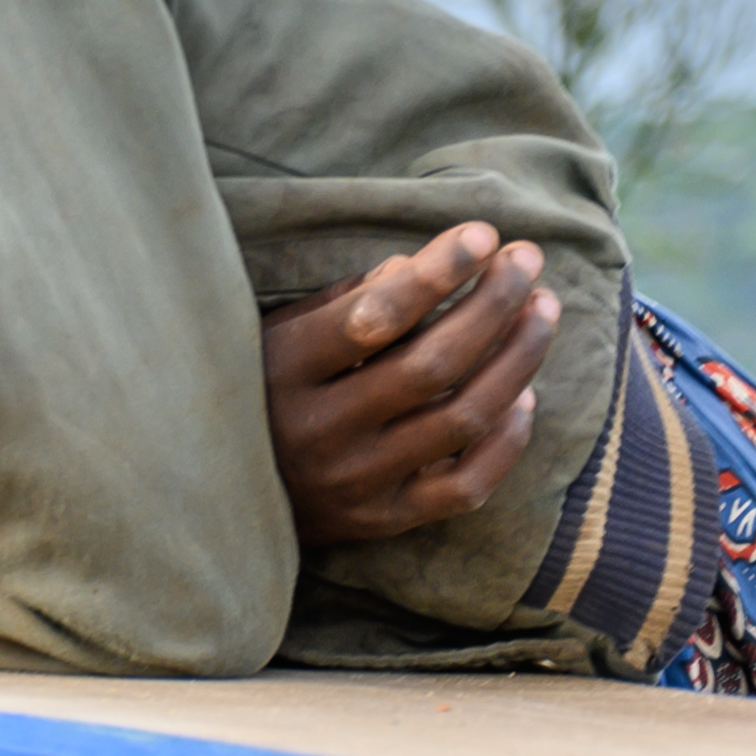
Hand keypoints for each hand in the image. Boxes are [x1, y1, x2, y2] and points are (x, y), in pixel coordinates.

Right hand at [268, 224, 558, 542]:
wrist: (214, 503)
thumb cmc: (256, 396)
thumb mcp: (276, 336)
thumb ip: (344, 301)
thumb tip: (419, 266)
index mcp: (283, 373)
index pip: (374, 317)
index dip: (438, 272)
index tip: (483, 234)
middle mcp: (318, 433)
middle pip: (433, 364)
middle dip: (495, 302)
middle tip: (528, 260)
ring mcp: (353, 483)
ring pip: (462, 417)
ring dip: (518, 357)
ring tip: (542, 310)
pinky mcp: (378, 521)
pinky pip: (464, 486)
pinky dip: (506, 441)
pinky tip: (524, 396)